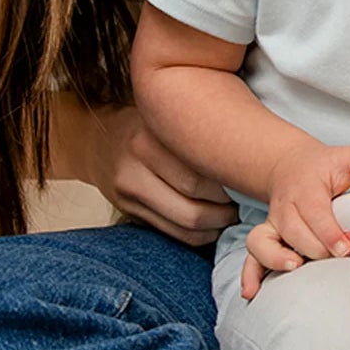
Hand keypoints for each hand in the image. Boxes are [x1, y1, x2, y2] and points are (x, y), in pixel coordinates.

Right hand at [62, 100, 237, 244]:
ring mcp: (128, 194)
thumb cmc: (149, 123)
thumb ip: (200, 129)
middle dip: (227, 208)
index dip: (230, 184)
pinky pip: (174, 234)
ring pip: (186, 224)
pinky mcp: (129, 212)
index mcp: (148, 139)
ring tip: (233, 212)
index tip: (248, 180)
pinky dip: (201, 234)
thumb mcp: (169, 115)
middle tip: (246, 199)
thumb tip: (253, 149)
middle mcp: (134, 168)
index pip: (198, 175)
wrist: (96, 139)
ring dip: (217, 225)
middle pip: (193, 203)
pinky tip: (214, 223)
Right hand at [242, 143, 349, 298]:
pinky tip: (253, 292)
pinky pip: (251, 256)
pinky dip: (249, 275)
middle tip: (336, 261)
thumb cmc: (327, 168)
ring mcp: (272, 225)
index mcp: (307, 189)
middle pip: (292, 230)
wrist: (293, 167)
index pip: (314, 211)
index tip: (344, 248)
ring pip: (263, 242)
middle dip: (313, 248)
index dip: (328, 231)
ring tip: (295, 268)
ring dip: (275, 258)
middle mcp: (285, 208)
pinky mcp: (265, 239)